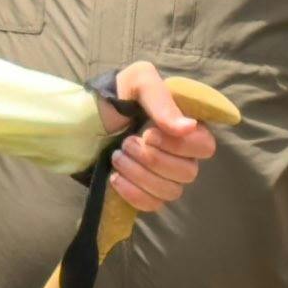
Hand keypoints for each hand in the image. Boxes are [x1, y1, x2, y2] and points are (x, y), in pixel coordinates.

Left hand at [97, 63, 219, 217]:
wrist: (82, 119)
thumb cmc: (115, 96)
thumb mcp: (137, 82)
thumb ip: (162, 100)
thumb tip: (188, 127)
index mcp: (186, 127)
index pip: (205, 147)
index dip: (179, 145)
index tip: (149, 133)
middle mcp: (181, 155)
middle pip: (188, 173)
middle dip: (153, 159)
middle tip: (126, 143)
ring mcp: (165, 177)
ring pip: (171, 191)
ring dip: (140, 175)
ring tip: (116, 157)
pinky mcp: (146, 193)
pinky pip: (153, 205)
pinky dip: (133, 193)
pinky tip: (114, 177)